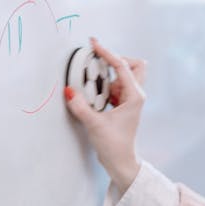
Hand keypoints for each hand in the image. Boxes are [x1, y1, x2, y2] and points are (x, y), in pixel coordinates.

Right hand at [64, 37, 146, 188]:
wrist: (121, 161)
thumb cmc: (114, 146)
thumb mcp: (95, 125)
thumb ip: (81, 107)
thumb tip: (69, 90)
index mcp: (135, 96)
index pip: (122, 66)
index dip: (108, 53)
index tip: (94, 44)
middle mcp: (136, 95)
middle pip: (134, 65)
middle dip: (117, 60)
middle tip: (98, 62)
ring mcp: (130, 99)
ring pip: (124, 75)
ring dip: (108, 73)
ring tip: (90, 80)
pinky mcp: (123, 104)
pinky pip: (116, 85)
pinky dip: (105, 84)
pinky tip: (92, 92)